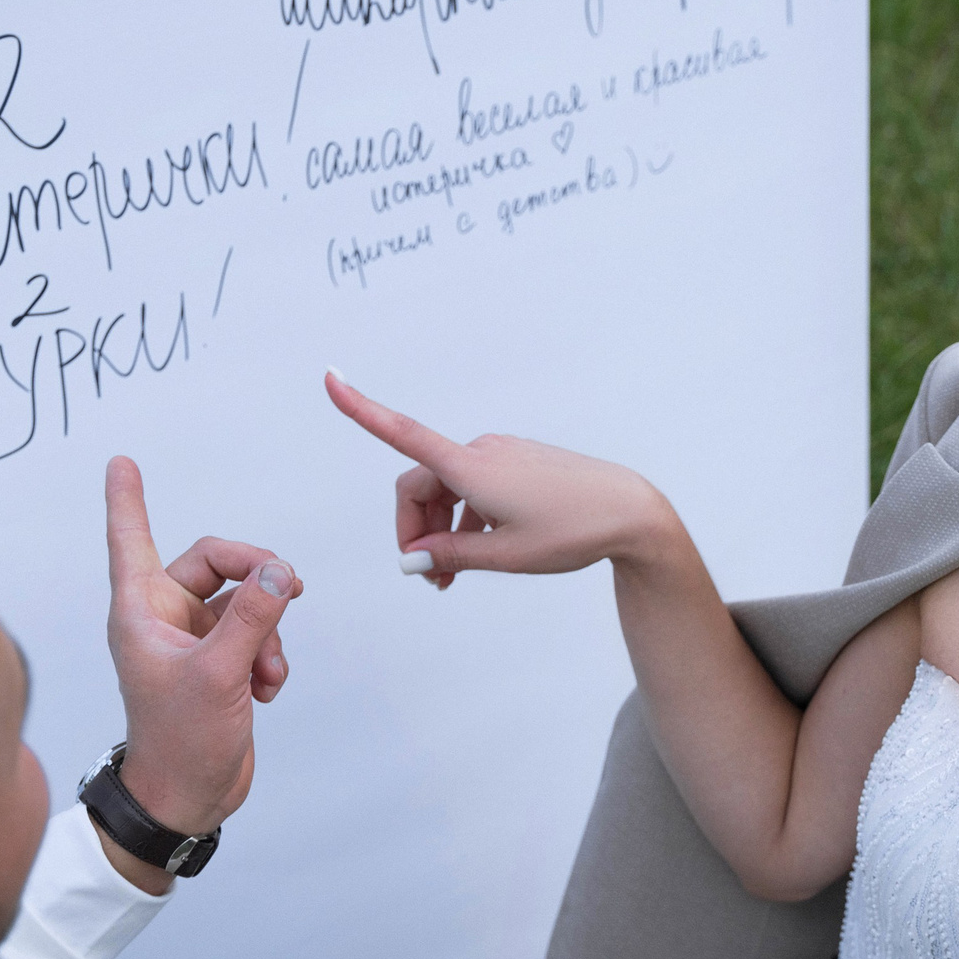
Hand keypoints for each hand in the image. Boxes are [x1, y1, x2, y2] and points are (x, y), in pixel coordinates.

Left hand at [102, 456, 302, 838]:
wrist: (186, 799)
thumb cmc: (177, 744)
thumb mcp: (218, 674)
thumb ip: (252, 617)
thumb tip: (278, 571)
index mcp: (141, 612)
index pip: (132, 539)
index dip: (128, 499)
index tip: (121, 461)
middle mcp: (163, 619)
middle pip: (214, 562)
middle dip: (255, 576)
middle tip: (290, 586)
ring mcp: (192, 641)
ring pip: (245, 600)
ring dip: (269, 628)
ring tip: (269, 670)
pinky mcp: (218, 662)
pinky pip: (256, 631)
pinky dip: (270, 653)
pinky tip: (268, 687)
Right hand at [325, 371, 676, 589]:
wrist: (630, 513)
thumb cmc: (571, 532)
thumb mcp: (504, 556)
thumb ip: (449, 556)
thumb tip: (413, 560)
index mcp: (471, 468)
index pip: (402, 433)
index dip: (361, 408)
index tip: (329, 379)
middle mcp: (481, 452)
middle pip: (421, 485)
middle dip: (417, 530)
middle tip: (431, 579)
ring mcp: (501, 455)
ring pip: (449, 489)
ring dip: (442, 529)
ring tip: (454, 575)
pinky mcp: (517, 463)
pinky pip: (474, 487)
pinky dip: (466, 517)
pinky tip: (483, 550)